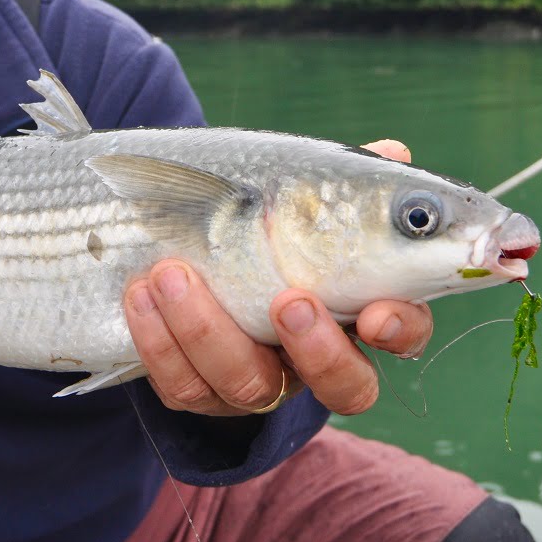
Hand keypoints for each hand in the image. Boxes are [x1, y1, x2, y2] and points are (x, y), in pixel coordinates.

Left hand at [122, 138, 431, 416]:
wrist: (174, 245)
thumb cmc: (252, 219)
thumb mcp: (291, 193)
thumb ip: (339, 180)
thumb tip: (394, 152)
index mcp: (351, 303)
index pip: (400, 330)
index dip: (400, 329)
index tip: (377, 314)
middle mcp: (312, 355)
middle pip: (344, 387)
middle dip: (318, 349)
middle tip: (287, 300)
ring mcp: (255, 378)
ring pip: (247, 383)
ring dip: (206, 328)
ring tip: (169, 272)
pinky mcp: (198, 389)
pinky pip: (182, 385)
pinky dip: (158, 339)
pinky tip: (140, 293)